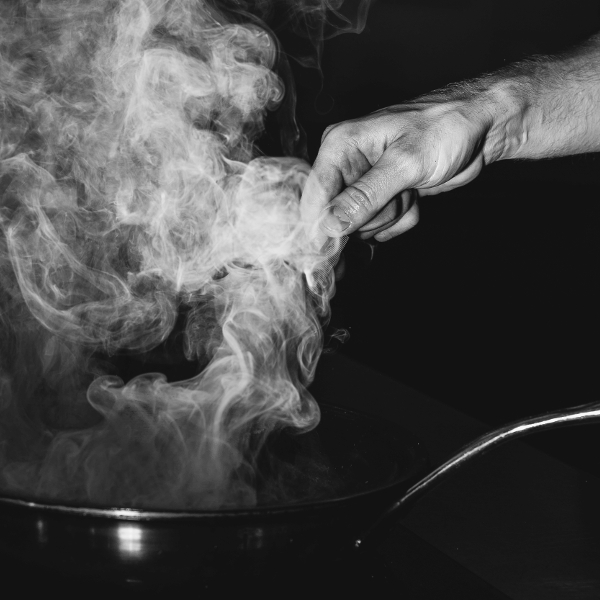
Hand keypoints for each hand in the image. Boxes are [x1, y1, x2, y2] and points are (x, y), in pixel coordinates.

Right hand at [301, 97, 490, 247]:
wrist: (481, 127)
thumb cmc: (446, 128)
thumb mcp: (405, 163)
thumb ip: (366, 196)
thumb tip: (330, 224)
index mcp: (340, 146)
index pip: (315, 196)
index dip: (321, 227)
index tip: (332, 253)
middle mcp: (346, 165)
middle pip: (337, 218)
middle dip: (372, 217)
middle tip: (398, 195)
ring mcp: (364, 183)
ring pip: (362, 226)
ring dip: (392, 216)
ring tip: (410, 190)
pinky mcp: (382, 198)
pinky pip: (382, 228)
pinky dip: (403, 219)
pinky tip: (415, 196)